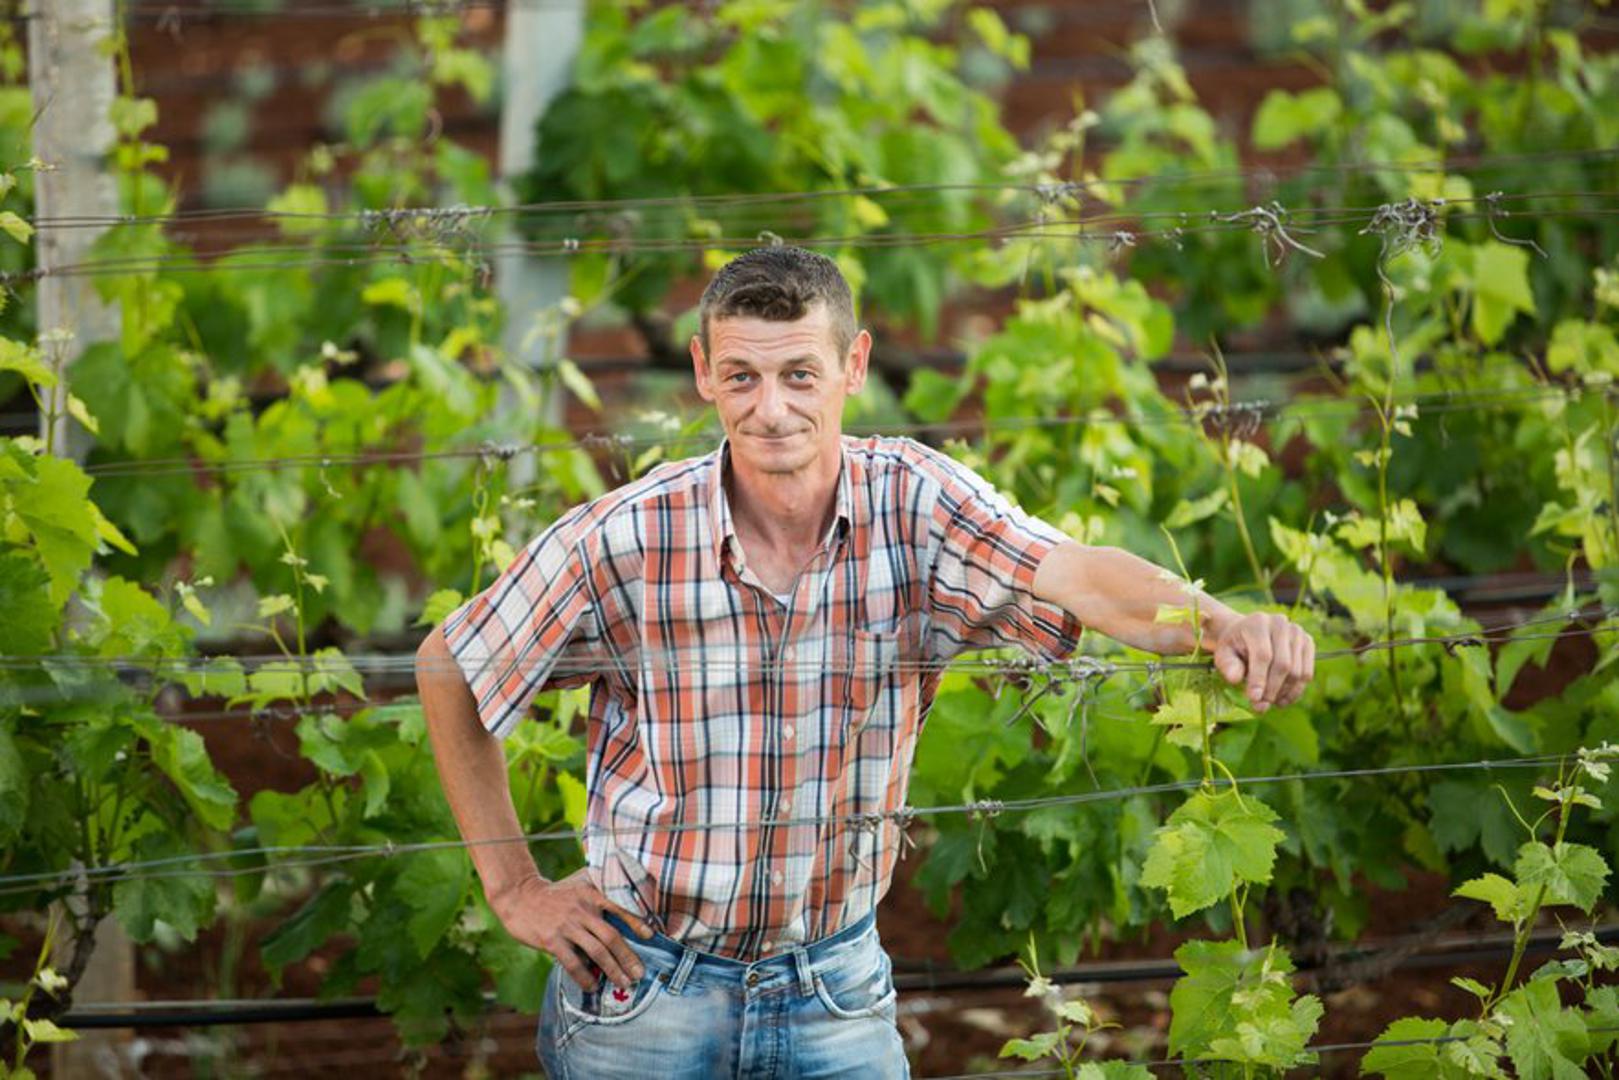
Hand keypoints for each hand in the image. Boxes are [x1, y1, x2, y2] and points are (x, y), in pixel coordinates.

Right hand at [490, 867, 654, 992]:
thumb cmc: (554, 895)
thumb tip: (622, 913)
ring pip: (596, 951)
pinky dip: (585, 976)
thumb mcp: (578, 886)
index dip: (636, 922)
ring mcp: (567, 925)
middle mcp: (582, 909)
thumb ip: (597, 895)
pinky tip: (592, 985)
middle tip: (639, 973)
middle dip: (628, 957)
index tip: (650, 936)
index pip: (619, 908)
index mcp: (591, 894)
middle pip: (611, 936)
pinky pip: (573, 962)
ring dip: (612, 969)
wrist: (520, 896)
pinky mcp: (552, 940)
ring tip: (623, 982)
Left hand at [1207, 611, 1314, 711]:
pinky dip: (1295, 691)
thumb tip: (1235, 678)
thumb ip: (1228, 665)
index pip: (1263, 655)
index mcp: (1258, 623)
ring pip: (1297, 671)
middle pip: (1283, 664)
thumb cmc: (1235, 647)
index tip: (1254, 699)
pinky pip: (1307, 673)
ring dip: (1284, 693)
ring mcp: (1297, 632)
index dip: (1259, 679)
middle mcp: (1281, 623)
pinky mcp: (1308, 642)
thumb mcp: (1224, 654)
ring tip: (1270, 703)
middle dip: (1272, 689)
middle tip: (1261, 706)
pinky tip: (1282, 698)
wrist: (1249, 634)